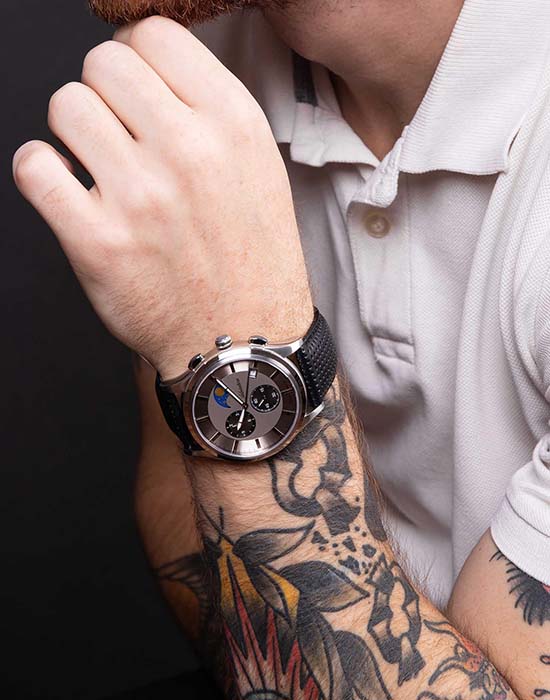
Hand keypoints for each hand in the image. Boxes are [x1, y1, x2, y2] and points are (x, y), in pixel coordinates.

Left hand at [13, 16, 311, 378]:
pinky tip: (68, 190)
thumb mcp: (259, 169)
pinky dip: (42, 172)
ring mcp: (139, 198)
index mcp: (233, 126)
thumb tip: (147, 67)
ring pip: (64, 105)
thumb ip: (207, 110)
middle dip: (104, 93)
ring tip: (99, 167)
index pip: (154, 34)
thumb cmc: (252, 260)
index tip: (136, 87)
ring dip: (75, 132)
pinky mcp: (97, 242)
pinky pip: (34, 166)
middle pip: (102, 63)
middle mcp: (188, 153)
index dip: (136, 56)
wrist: (242, 341)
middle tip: (119, 133)